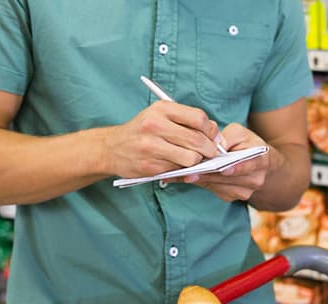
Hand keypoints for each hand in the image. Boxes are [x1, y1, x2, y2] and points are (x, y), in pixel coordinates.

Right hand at [103, 101, 218, 177]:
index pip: (199, 118)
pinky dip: (182, 170)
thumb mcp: (161, 116)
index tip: (214, 138)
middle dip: (209, 150)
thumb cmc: (143, 131)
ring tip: (192, 159)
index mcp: (161, 109)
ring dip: (196, 162)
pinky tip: (177, 165)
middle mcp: (155, 125)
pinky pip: (178, 170)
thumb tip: (216, 133)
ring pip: (191, 158)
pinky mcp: (149, 166)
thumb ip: (188, 121)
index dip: (211, 130)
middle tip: (210, 154)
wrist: (112, 148)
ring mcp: (151, 146)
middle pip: (197, 140)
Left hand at [177, 123, 270, 201]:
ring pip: (217, 186)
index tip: (223, 169)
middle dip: (207, 175)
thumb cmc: (247, 144)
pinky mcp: (231, 197)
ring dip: (199, 180)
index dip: (235, 168)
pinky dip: (200, 182)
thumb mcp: (240, 133)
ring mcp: (243, 192)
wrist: (259, 164)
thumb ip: (227, 137)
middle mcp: (254, 180)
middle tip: (187, 173)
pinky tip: (187, 177)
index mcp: (261, 161)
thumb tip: (212, 146)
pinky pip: (212, 190)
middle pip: (227, 179)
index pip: (249, 165)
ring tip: (181, 175)